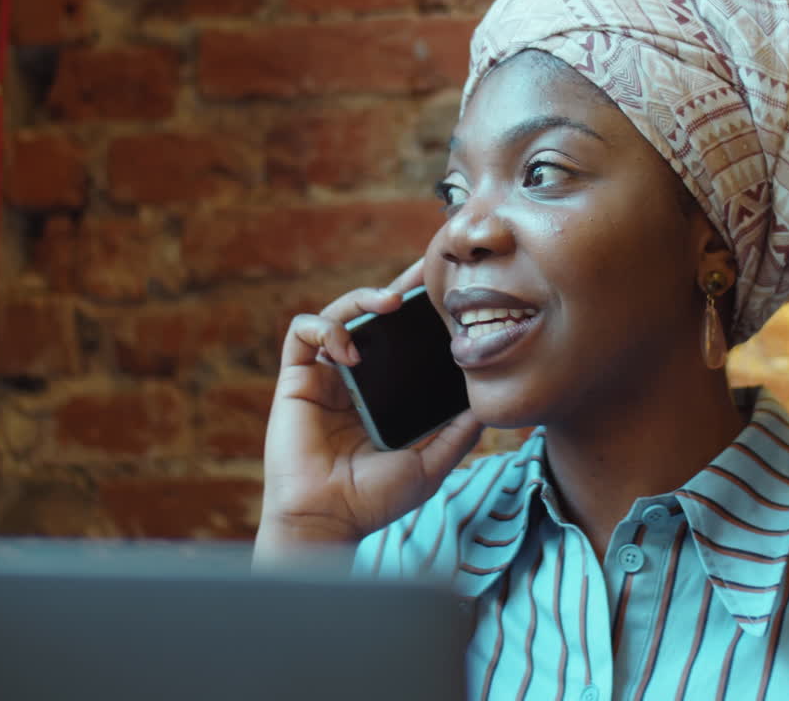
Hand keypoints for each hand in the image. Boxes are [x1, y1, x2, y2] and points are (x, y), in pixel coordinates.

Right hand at [254, 258, 483, 562]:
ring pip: (338, 314)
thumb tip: (492, 404)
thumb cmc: (374, 501)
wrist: (329, 521)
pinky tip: (349, 350)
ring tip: (390, 302)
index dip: (422, 313)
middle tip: (425, 268)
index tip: (450, 291)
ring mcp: (324, 377)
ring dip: (362, 299)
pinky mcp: (296, 380)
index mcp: (383, 393)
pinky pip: (302, 333)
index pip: (404, 341)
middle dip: (398, 288)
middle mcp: (354, 379)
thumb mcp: (431, 463)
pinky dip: (325, 328)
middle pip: (373, 319)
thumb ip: (459, 433)